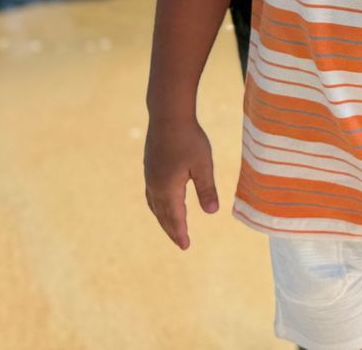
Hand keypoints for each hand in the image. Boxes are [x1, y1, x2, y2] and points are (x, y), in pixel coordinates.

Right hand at [144, 117, 219, 249]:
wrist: (168, 116)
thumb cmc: (189, 139)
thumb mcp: (203, 164)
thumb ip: (207, 189)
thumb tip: (212, 212)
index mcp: (168, 188)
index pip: (176, 217)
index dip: (181, 232)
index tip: (186, 246)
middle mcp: (155, 185)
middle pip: (163, 214)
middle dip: (172, 230)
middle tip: (181, 243)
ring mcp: (150, 176)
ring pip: (156, 205)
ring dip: (164, 218)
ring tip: (172, 228)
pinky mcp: (150, 167)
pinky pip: (152, 194)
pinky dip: (159, 205)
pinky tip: (163, 202)